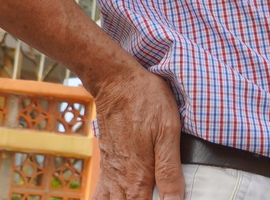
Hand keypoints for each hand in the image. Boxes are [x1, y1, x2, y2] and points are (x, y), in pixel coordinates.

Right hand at [88, 61, 185, 199]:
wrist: (116, 81)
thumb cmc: (146, 100)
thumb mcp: (167, 130)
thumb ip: (169, 169)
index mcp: (138, 175)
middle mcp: (121, 179)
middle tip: (152, 197)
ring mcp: (110, 173)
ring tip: (140, 197)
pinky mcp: (107, 164)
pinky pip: (100, 195)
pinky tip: (120, 198)